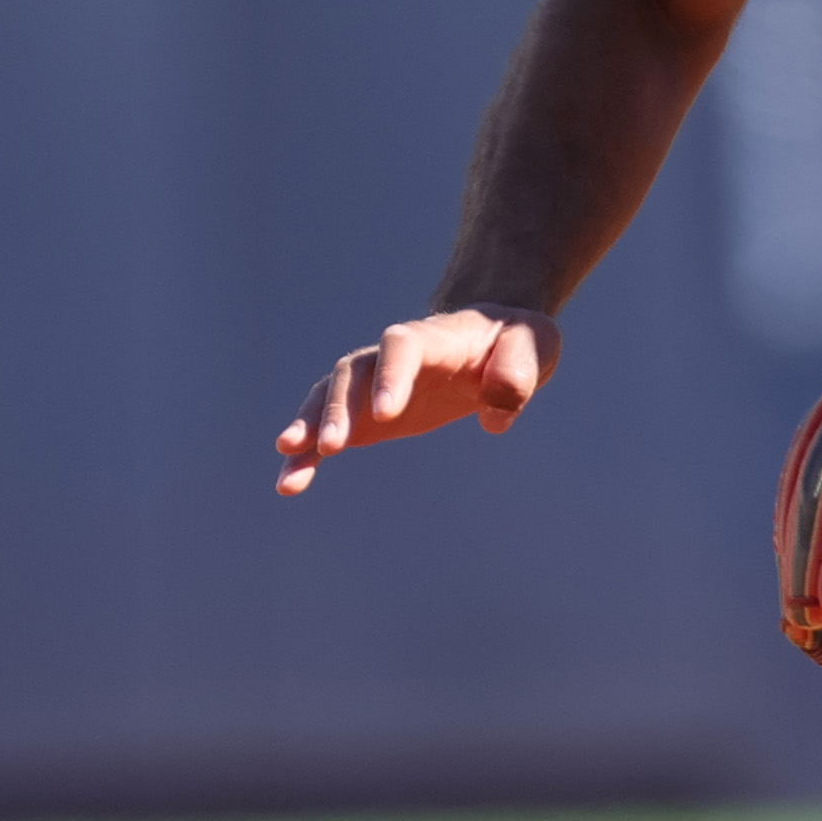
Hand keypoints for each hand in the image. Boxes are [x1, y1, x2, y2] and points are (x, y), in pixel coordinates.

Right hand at [274, 305, 562, 495]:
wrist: (492, 340)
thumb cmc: (513, 342)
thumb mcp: (532, 345)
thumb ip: (517, 372)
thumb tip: (497, 409)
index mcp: (435, 337)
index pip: (404, 346)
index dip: (392, 376)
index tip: (387, 414)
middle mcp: (393, 357)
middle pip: (355, 372)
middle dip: (340, 405)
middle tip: (333, 444)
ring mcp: (374, 383)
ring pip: (330, 397)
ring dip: (309, 424)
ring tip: (290, 454)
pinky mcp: (366, 413)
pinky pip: (329, 429)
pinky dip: (307, 453)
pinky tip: (289, 483)